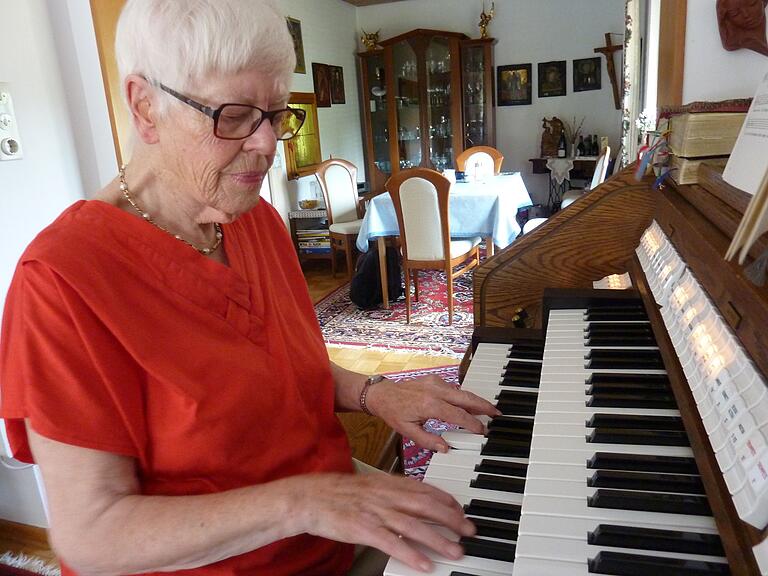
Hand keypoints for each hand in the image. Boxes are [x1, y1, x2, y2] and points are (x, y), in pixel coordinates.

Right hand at [293, 472, 475, 571]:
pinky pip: (392, 543)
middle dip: (452, 519)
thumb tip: (413, 499)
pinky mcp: (363, 529)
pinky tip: (424, 564)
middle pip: (426, 506)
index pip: (425, 489)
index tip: (461, 511)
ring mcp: (375, 512)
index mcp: (387, 482)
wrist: (308, 497)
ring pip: (414, 525)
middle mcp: (385, 495)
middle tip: (469, 531)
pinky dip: (411, 554)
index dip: (447, 500)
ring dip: (438, 539)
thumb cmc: (336, 493)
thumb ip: (391, 490)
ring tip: (456, 551)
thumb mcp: (368, 484)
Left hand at [365, 375, 499, 452]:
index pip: (458, 415)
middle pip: (467, 398)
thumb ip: (428, 441)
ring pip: (462, 392)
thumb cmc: (394, 412)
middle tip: (497, 414)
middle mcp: (435, 390)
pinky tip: (470, 405)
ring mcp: (435, 383)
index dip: (472, 424)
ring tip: (488, 411)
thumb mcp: (407, 431)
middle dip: (484, 406)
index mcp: (429, 404)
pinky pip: (455, 389)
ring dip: (476, 401)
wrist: (382, 394)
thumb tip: (445, 448)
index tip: (482, 431)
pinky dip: (465, 397)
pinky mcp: (435, 380)